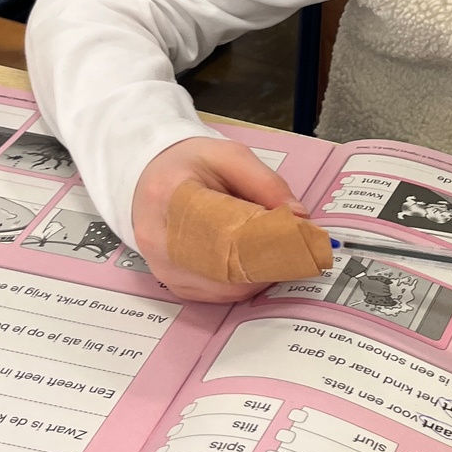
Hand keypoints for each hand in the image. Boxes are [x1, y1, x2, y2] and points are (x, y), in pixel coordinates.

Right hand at [131, 136, 309, 302]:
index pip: (224, 225)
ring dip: (260, 276)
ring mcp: (162, 265)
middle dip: (269, 260)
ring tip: (284, 257)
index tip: (298, 235)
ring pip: (224, 286)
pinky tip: (260, 268)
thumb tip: (300, 217)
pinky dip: (244, 284)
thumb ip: (267, 183)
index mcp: (169, 194)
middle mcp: (158, 237)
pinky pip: (216, 294)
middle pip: (225, 263)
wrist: (150, 177)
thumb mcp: (229, 156)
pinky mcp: (172, 282)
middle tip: (301, 251)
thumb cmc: (188, 165)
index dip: (265, 236)